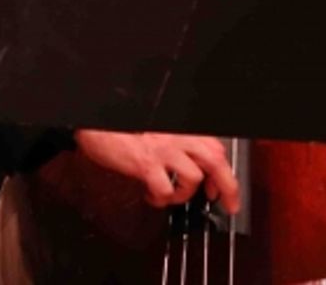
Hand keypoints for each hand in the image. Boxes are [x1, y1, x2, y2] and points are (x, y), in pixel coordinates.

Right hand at [72, 130, 240, 213]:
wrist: (97, 121)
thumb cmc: (123, 125)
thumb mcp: (157, 129)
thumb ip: (176, 143)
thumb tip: (193, 166)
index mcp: (181, 128)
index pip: (215, 148)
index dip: (224, 171)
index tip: (222, 188)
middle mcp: (177, 136)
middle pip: (215, 160)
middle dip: (228, 186)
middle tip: (227, 204)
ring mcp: (163, 150)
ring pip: (193, 177)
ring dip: (185, 193)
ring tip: (171, 195)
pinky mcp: (146, 163)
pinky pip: (165, 189)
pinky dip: (161, 199)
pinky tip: (151, 195)